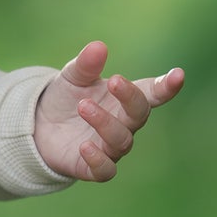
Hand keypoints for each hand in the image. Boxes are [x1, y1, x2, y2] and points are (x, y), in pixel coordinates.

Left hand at [33, 40, 183, 182]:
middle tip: (113, 80)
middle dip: (129, 98)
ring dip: (105, 123)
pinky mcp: (92, 167)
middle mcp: (124, 124)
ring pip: (122, 141)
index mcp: (125, 99)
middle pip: (139, 115)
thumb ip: (87, 64)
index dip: (166, 86)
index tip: (178, 75)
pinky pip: (105, 170)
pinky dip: (98, 160)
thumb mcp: (73, 76)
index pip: (152, 93)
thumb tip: (98, 47)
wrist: (39, 125)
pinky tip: (84, 146)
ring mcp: (110, 147)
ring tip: (83, 106)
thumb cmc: (65, 98)